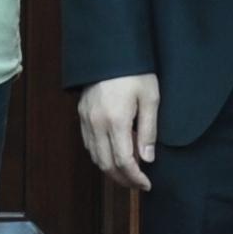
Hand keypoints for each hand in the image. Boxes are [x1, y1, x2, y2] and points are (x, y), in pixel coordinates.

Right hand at [76, 75, 161, 193]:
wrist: (110, 49)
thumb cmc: (135, 71)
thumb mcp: (150, 98)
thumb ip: (149, 131)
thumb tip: (147, 159)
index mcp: (116, 121)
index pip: (124, 162)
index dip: (135, 178)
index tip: (147, 184)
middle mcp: (97, 123)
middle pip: (107, 165)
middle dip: (123, 180)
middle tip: (139, 184)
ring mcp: (86, 119)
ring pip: (95, 157)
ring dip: (111, 170)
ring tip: (129, 173)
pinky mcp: (82, 114)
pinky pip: (89, 144)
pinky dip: (100, 156)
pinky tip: (114, 154)